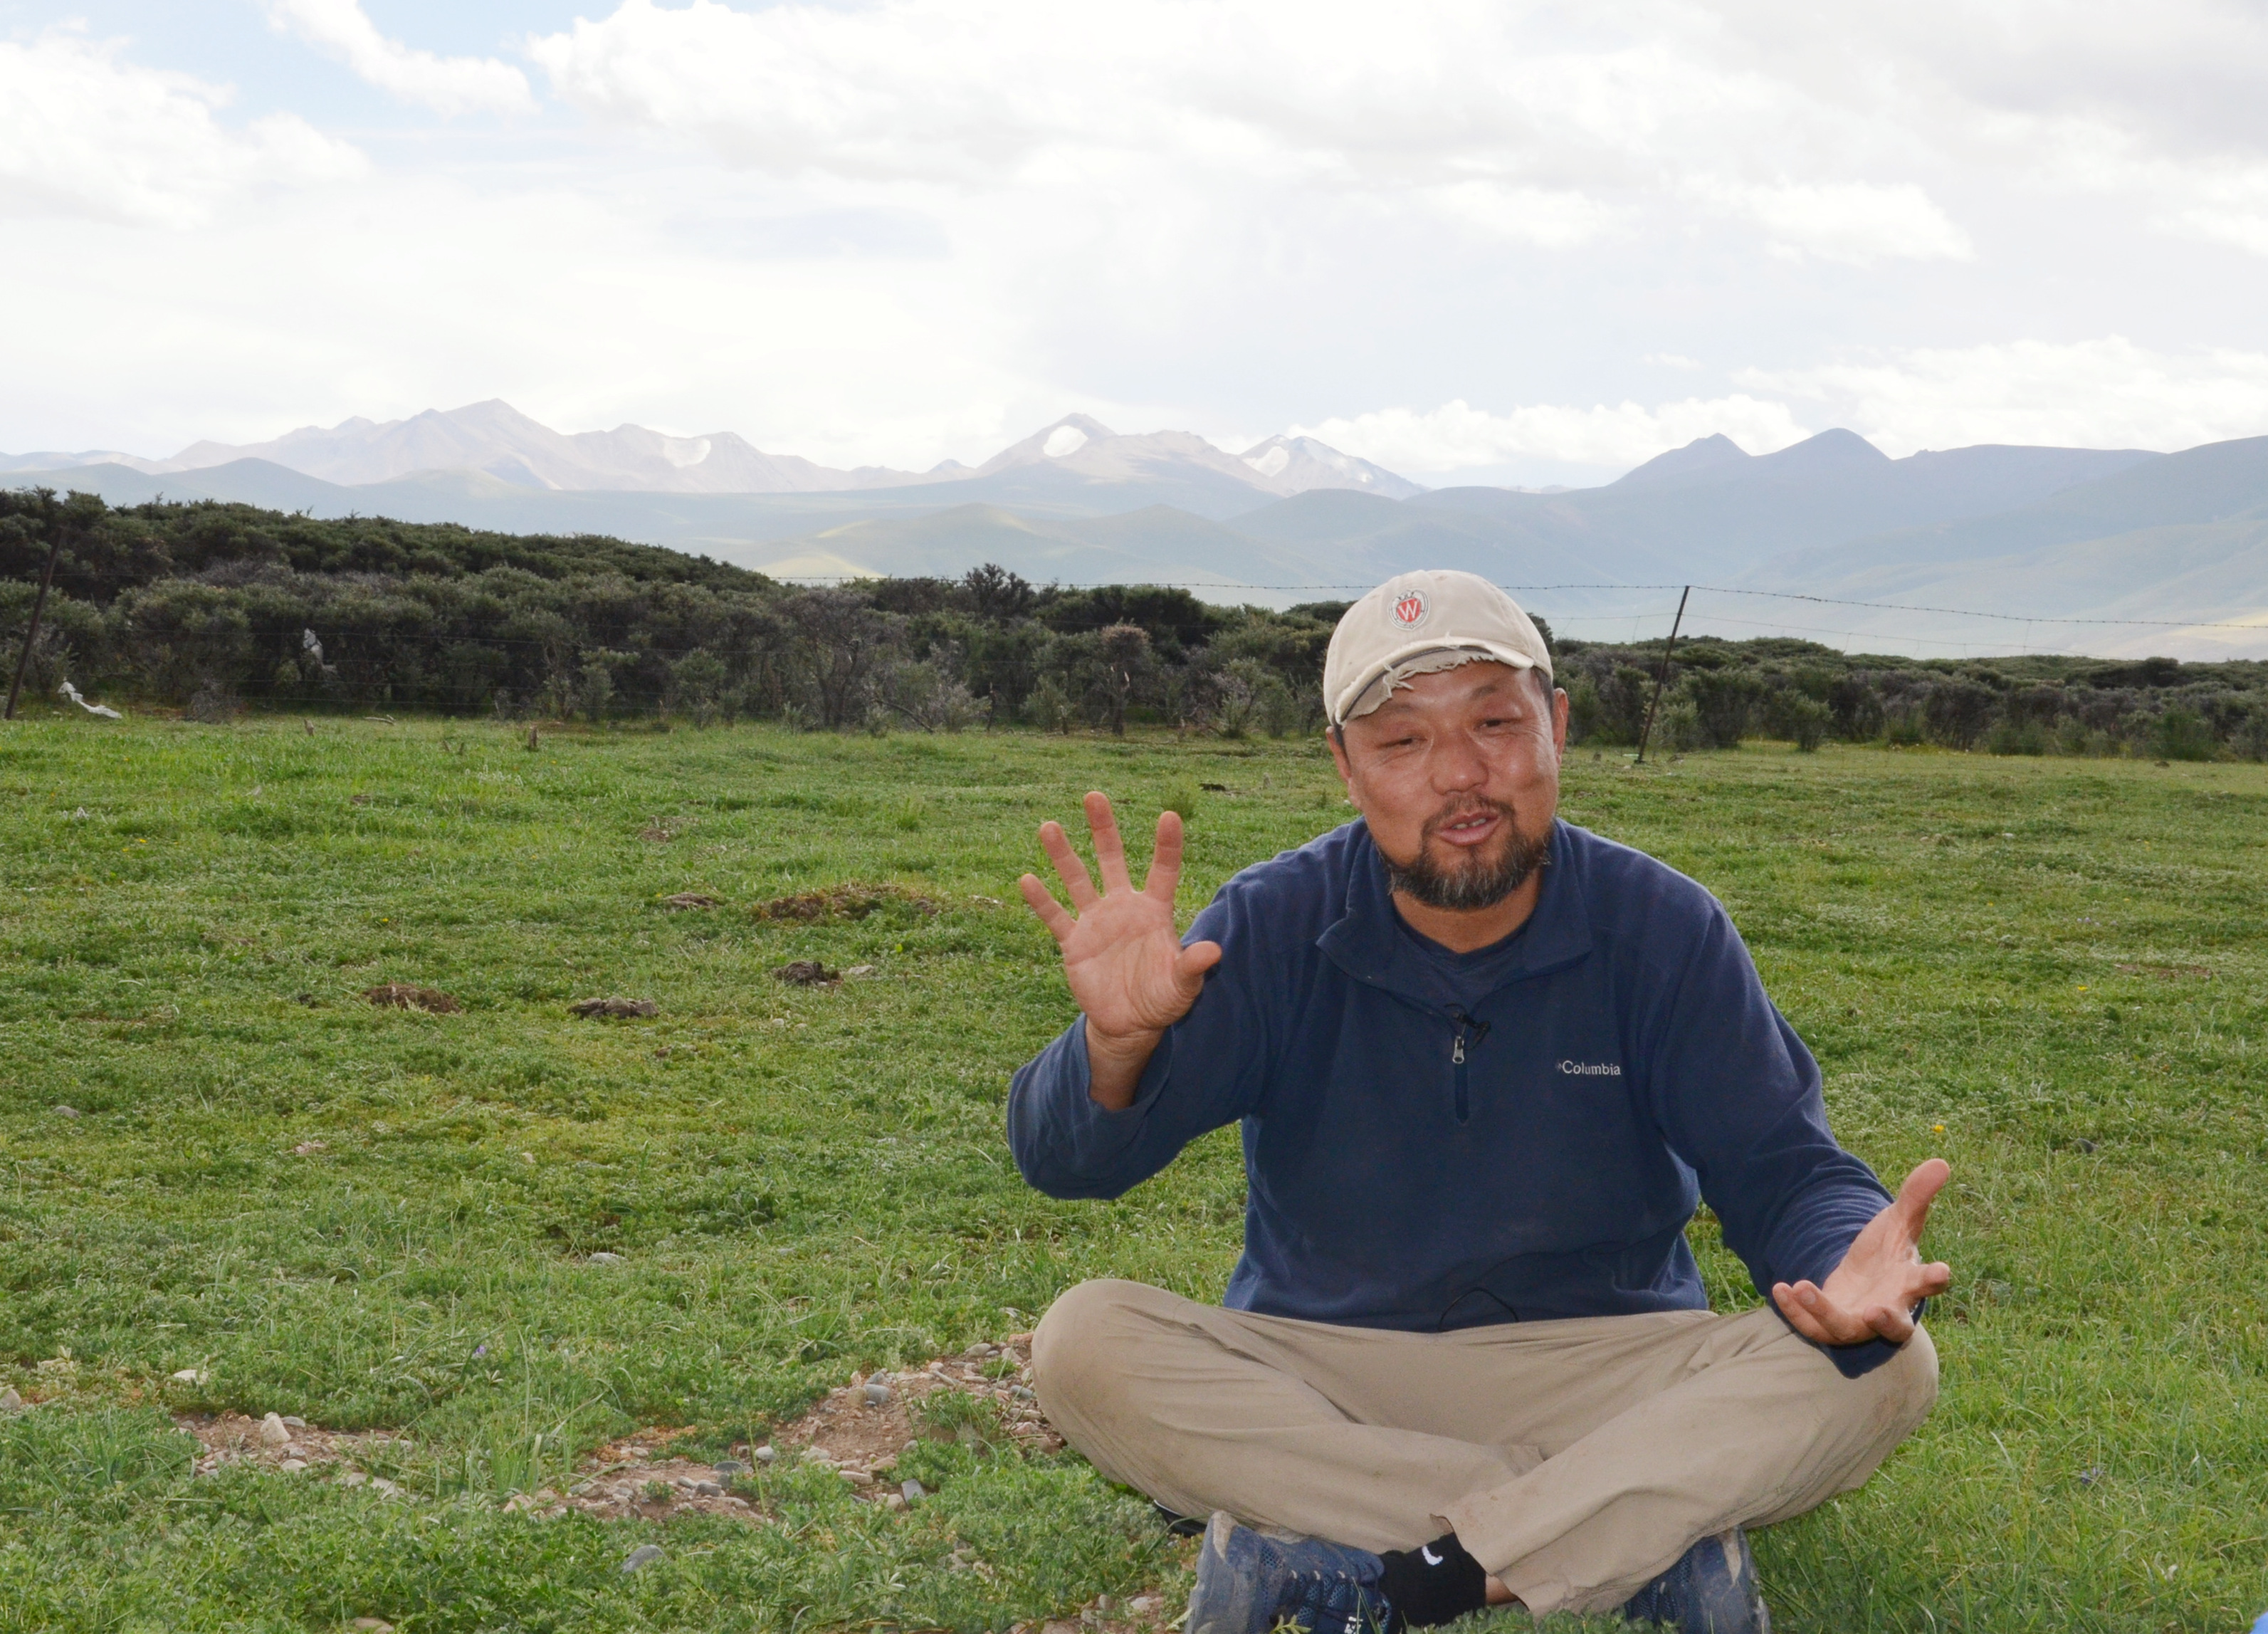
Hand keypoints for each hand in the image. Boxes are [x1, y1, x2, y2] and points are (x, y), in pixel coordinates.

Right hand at [1020, 792, 1221, 1107]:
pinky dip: (1041, 900)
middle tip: (1094, 796)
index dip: (1166, 845)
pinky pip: (1055, 917)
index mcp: (1154, 911)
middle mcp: (1123, 908)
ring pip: (1077, 880)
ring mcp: (1096, 922)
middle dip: (1104, 829)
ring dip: (1063, 854)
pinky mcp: (1074, 943)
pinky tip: (1027, 879)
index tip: (1169, 815)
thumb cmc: (1163, 999)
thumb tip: (1214, 952)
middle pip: (1112, 860)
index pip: (1162, 871)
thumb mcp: (1182, 985)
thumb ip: (1193, 966)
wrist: (1130, 1024)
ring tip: (1049, 826)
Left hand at [1772, 1159, 1952, 1345]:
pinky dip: (1795, 1312)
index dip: (1935, 1279)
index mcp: (1910, 1282)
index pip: (1928, 1284)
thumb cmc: (1889, 1251)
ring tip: (1803, 1286)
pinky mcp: (1830, 1325)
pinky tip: (1780, 1287)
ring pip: (1846, 1330)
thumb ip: (1916, 1195)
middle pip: (1896, 1327)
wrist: (1864, 1279)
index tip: (1941, 1272)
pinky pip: (1812, 1327)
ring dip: (1824, 1312)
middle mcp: (1889, 1308)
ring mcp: (1859, 1323)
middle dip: (1886, 1321)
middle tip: (1874, 1312)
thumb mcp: (1898, 1220)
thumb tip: (1941, 1162)